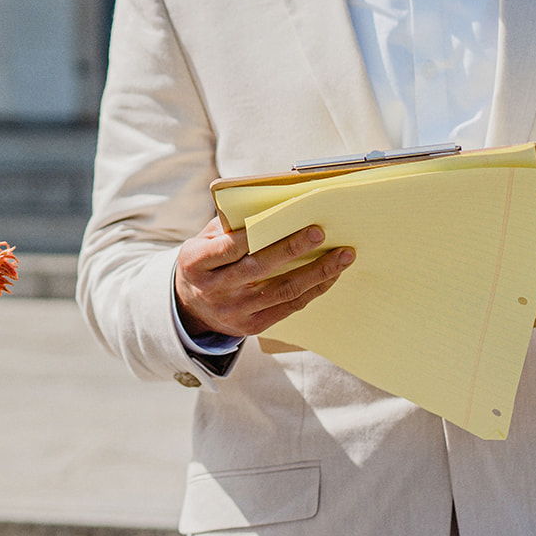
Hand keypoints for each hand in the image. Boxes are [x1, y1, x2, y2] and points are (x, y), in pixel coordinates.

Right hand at [175, 217, 353, 338]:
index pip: (228, 247)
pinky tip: (331, 275)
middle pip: (258, 268)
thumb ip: (229, 227)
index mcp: (196, 263)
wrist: (193, 307)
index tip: (285, 217)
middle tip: (319, 232)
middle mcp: (213, 289)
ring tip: (342, 256)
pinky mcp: (252, 326)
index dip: (256, 234)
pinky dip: (313, 289)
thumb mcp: (203, 241)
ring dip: (316, 272)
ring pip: (282, 291)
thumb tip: (271, 209)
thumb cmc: (205, 263)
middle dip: (292, 249)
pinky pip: (289, 307)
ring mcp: (234, 310)